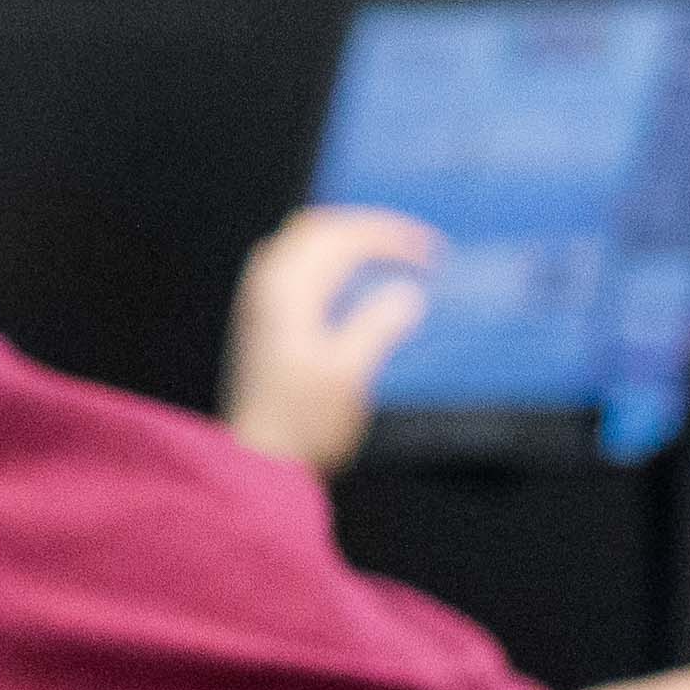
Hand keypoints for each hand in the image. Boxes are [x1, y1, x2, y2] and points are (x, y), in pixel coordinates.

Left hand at [221, 206, 440, 475]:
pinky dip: (329, 260)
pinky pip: (293, 264)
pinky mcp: (261, 318)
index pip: (342, 237)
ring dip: (347, 240)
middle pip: (318, 227)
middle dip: (369, 227)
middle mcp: (266, 286)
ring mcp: (259, 300)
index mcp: (287, 292)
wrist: (260, 462)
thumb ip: (375, 327)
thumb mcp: (348, 377)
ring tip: (389, 256)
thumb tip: (406, 294)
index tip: (430, 252)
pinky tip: (353, 281)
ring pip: (303, 243)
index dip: (391, 235)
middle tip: (413, 245)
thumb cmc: (304, 425)